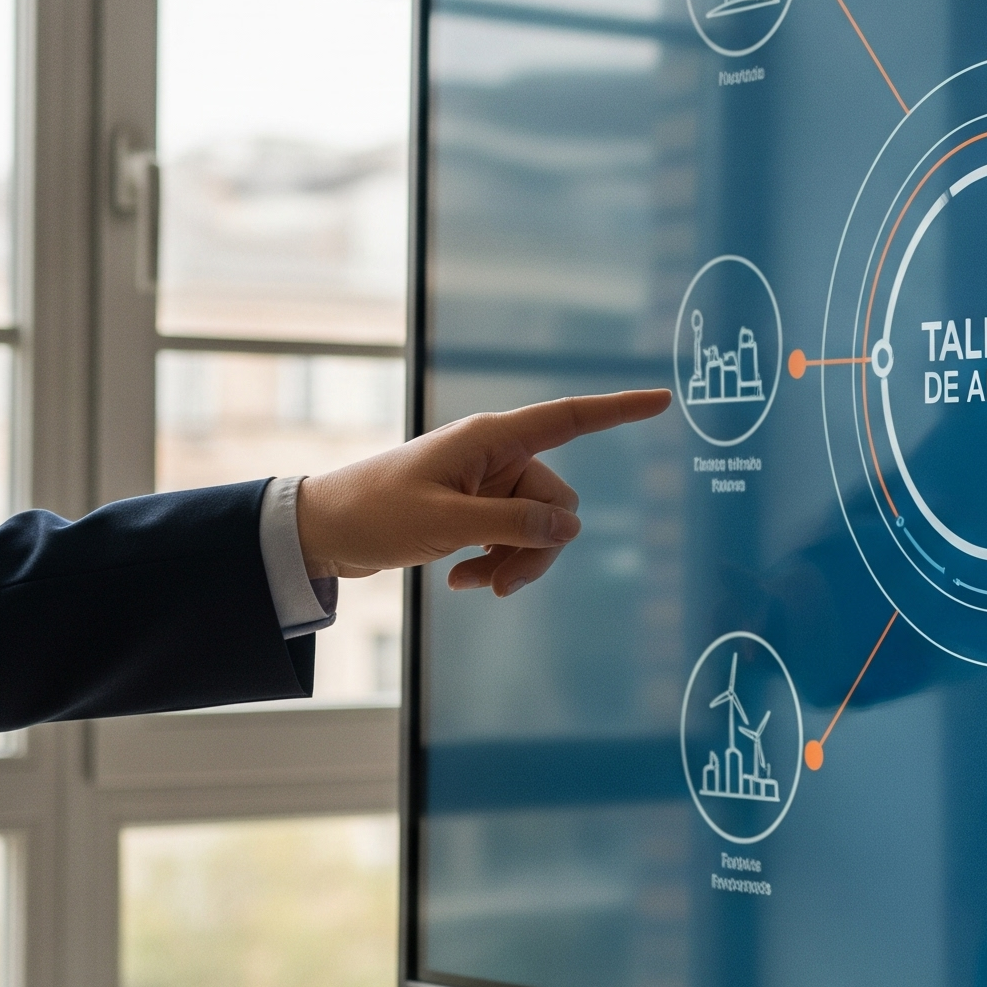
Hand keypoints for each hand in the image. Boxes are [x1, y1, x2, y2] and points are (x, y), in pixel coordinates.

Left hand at [295, 390, 670, 598]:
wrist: (322, 532)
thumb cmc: (375, 513)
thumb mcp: (447, 524)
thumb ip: (515, 526)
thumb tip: (572, 531)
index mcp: (491, 439)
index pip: (570, 418)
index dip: (619, 410)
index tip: (663, 400)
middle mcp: (496, 456)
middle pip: (557, 502)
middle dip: (537, 548)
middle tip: (498, 584)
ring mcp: (488, 485)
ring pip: (539, 529)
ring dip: (514, 562)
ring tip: (472, 586)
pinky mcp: (477, 510)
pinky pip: (514, 539)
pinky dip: (496, 563)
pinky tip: (462, 581)